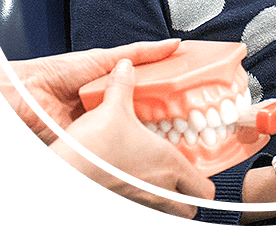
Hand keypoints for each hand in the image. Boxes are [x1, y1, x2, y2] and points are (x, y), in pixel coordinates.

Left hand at [0, 39, 181, 144]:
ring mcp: (103, 123)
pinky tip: (144, 147)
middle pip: (146, 110)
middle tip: (191, 118)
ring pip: (134, 129)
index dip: (172, 90)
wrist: (25, 96)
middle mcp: (111, 104)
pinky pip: (114, 143)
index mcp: (116, 83)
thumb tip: (171, 44)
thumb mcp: (106, 57)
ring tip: (174, 134)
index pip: (152, 86)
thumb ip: (140, 52)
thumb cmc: (59, 71)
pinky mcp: (93, 141)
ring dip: (149, 132)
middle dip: (166, 116)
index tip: (196, 92)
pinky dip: (127, 146)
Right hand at [50, 58, 214, 216]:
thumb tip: (126, 67)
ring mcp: (140, 196)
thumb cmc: (94, 149)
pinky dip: (149, 189)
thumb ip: (123, 85)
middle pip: (190, 208)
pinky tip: (139, 169)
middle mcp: (157, 186)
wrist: (67, 170)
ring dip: (171, 192)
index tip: (207, 167)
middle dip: (193, 193)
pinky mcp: (123, 197)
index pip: (204, 190)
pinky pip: (146, 200)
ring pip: (168, 207)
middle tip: (190, 172)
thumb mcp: (113, 107)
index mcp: (168, 165)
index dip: (208, 182)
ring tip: (165, 169)